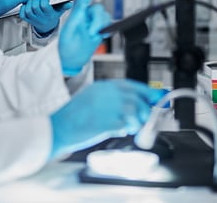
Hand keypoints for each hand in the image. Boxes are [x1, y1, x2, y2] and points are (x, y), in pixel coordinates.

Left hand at [19, 0, 72, 35]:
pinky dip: (23, 8)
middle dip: (36, 0)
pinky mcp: (27, 20)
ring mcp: (33, 20)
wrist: (47, 26)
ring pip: (28, 10)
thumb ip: (64, 6)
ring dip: (29, 4)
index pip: (44, 6)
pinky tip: (27, 6)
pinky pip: (22, 14)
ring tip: (33, 1)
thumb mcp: (60, 11)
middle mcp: (41, 18)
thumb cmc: (52, 15)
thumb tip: (70, 3)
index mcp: (49, 15)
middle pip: (35, 7)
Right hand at [48, 80, 164, 158]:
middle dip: (146, 111)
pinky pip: (128, 126)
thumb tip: (136, 106)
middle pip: (140, 99)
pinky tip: (114, 130)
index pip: (134, 86)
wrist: (59, 127)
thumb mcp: (93, 100)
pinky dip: (125, 130)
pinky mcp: (110, 121)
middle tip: (143, 120)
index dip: (148, 93)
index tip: (158, 99)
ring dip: (135, 123)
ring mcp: (110, 106)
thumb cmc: (74, 117)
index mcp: (104, 86)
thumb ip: (114, 101)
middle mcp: (109, 93)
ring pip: (137, 113)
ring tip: (123, 127)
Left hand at [57, 0, 109, 75]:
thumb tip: (83, 5)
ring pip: (104, 16)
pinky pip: (108, 24)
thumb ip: (76, 17)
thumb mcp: (69, 31)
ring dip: (101, 25)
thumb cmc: (66, 48)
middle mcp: (84, 19)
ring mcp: (92, 25)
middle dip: (97, 20)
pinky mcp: (98, 32)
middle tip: (93, 32)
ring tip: (93, 36)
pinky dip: (107, 28)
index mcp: (75, 17)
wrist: (71, 61)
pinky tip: (102, 35)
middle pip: (97, 9)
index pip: (84, 1)